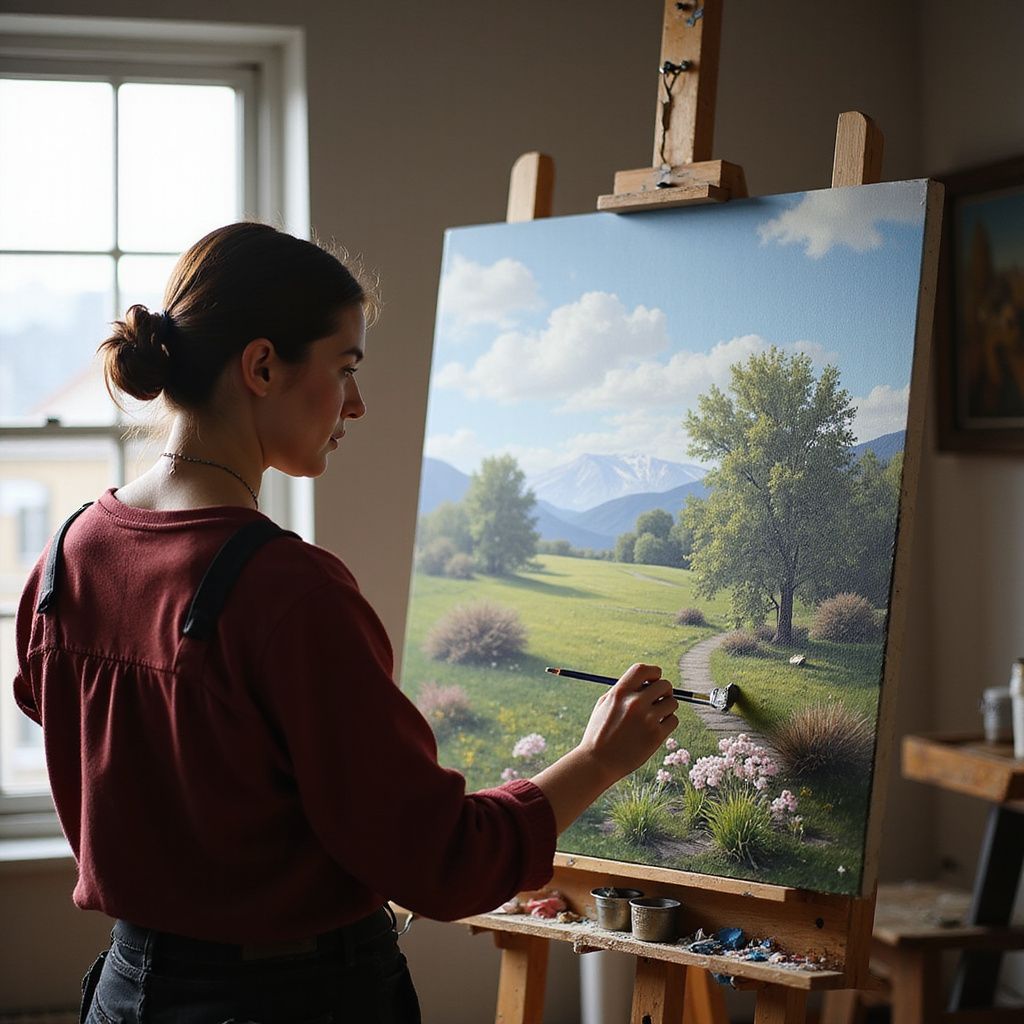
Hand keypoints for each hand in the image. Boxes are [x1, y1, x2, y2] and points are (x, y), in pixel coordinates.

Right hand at [578, 663, 678, 783]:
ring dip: (667, 707)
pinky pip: (674, 720)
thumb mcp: (604, 704)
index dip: (653, 672)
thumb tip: (644, 682)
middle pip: (664, 685)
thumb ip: (623, 691)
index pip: (644, 669)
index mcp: (620, 692)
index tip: (654, 679)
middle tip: (659, 699)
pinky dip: (668, 722)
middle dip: (664, 691)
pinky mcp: (656, 736)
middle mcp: (635, 703)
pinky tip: (657, 727)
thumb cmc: (599, 733)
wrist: (598, 762)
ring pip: (672, 703)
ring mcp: (647, 719)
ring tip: (657, 715)